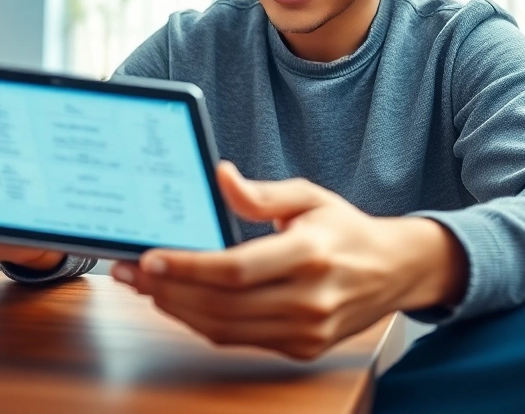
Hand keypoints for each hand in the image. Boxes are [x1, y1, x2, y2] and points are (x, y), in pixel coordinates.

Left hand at [111, 162, 466, 359]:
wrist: (395, 271)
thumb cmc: (346, 229)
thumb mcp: (310, 196)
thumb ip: (261, 193)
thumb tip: (220, 176)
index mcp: (312, 254)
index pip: (236, 269)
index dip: (188, 268)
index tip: (149, 258)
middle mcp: (311, 298)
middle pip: (222, 305)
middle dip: (167, 290)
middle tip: (129, 272)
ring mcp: (308, 330)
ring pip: (224, 329)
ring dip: (176, 309)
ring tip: (145, 287)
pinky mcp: (302, 348)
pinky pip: (238, 340)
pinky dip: (202, 323)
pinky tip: (180, 302)